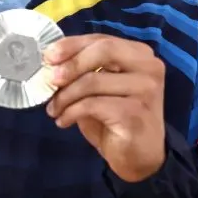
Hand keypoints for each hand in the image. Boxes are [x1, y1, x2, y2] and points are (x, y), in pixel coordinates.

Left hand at [44, 35, 166, 182]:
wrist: (139, 158)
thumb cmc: (115, 119)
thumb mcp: (99, 87)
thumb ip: (84, 69)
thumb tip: (51, 59)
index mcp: (140, 54)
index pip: (102, 39)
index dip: (72, 44)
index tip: (48, 56)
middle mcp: (149, 67)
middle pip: (103, 51)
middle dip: (71, 64)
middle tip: (50, 80)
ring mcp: (146, 90)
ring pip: (93, 80)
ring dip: (65, 96)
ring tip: (53, 109)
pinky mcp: (135, 113)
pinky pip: (92, 105)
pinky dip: (71, 112)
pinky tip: (63, 121)